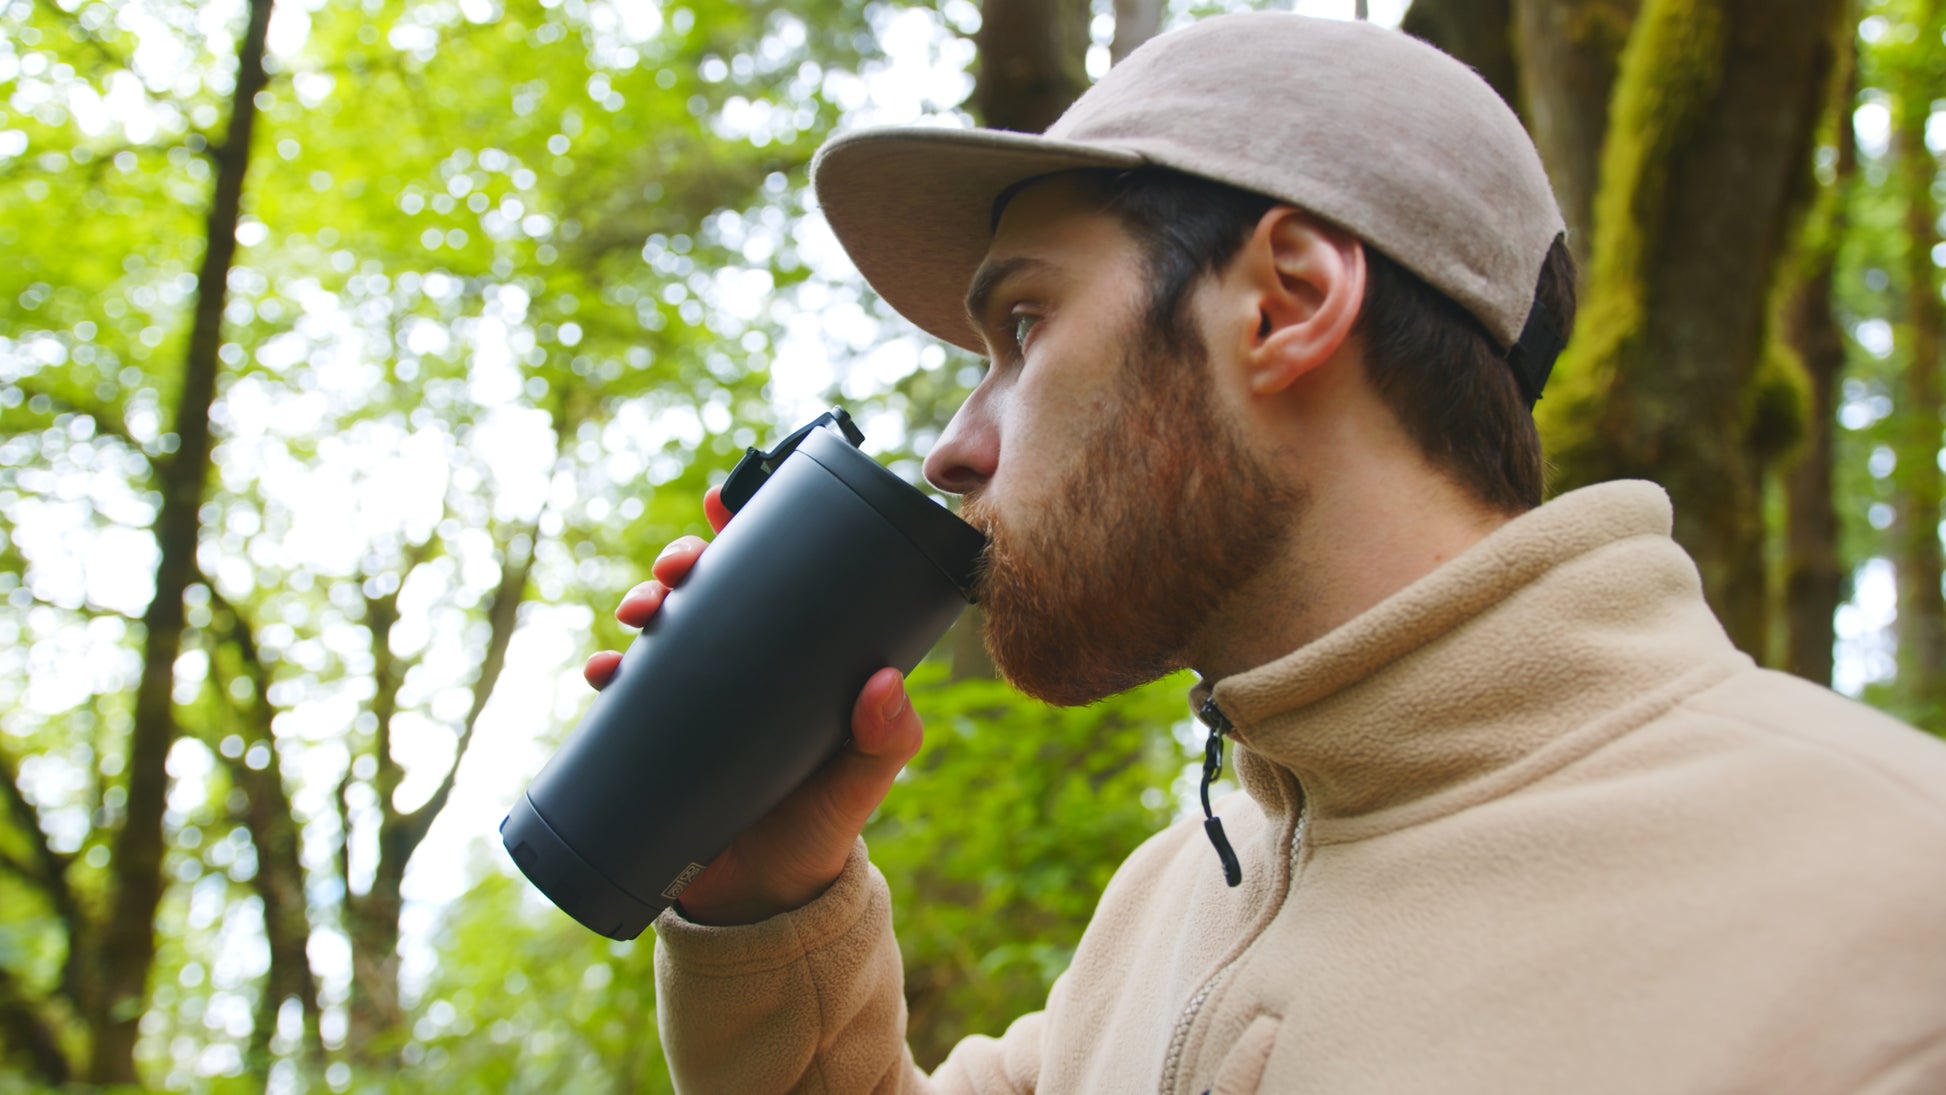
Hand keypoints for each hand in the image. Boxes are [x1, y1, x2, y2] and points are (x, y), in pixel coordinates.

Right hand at [581, 485, 924, 924]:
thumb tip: (886, 683)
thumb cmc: (823, 830)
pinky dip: (609, 672)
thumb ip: (886, 739)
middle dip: (682, 564)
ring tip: (638, 615)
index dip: (746, 532)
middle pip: (708, 591)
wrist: (765, 902)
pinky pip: (626, 692)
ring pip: (663, 629)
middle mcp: (744, 668)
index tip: (724, 500)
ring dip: (643, 605)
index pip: (773, 579)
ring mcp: (698, 699)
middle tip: (676, 569)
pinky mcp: (658, 736)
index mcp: (796, 660)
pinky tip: (601, 671)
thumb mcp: (862, 782)